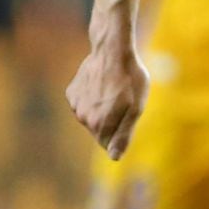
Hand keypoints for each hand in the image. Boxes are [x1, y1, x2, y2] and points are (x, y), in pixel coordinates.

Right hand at [67, 36, 149, 158]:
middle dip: (112, 122)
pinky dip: (93, 97)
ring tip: (113, 91)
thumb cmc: (130, 79)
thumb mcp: (136, 109)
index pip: (109, 144)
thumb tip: (114, 158)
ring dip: (102, 110)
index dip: (121, 133)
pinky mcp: (72, 93)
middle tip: (123, 102)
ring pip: (91, 117)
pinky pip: (84, 103)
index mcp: (100, 125)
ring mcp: (76, 105)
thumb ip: (124, 135)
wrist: (112, 51)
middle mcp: (83, 118)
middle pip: (100, 132)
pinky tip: (101, 84)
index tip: (128, 116)